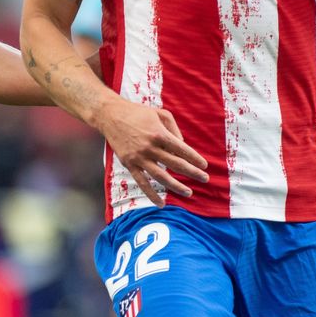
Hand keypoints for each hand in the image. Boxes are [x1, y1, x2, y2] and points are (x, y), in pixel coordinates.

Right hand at [93, 96, 207, 204]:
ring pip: (161, 177)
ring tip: (189, 192)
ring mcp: (138, 157)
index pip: (182, 150)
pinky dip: (151, 194)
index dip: (195, 158)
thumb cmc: (138, 112)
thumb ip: (174, 129)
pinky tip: (161, 203)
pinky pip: (142, 182)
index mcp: (159, 134)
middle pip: (175, 164)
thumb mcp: (160, 114)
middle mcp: (150, 147)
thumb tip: (182, 146)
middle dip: (192, 172)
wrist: (110, 115)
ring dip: (177, 186)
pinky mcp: (129, 164)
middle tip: (205, 179)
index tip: (204, 165)